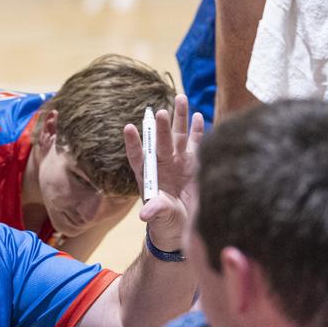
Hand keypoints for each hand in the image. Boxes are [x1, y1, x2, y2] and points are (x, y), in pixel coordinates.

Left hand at [122, 94, 203, 250]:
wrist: (182, 228)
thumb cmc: (165, 223)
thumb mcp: (160, 218)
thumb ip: (155, 210)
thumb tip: (144, 213)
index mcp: (148, 176)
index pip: (138, 157)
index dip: (133, 143)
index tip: (128, 128)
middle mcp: (162, 165)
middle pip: (160, 142)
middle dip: (161, 128)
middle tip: (159, 111)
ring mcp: (178, 162)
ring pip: (179, 137)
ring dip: (180, 119)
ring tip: (180, 98)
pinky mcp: (194, 164)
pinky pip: (196, 144)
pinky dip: (198, 131)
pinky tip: (198, 116)